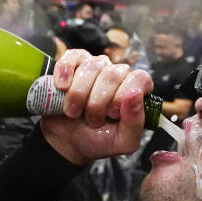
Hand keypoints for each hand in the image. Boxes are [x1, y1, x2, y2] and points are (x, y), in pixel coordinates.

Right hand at [40, 49, 153, 164]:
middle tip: (91, 119)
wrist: (67, 143)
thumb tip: (136, 94)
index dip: (124, 96)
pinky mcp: (72, 64)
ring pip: (92, 67)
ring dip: (79, 94)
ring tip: (74, 111)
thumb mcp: (122, 142)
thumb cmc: (97, 140)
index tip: (111, 114)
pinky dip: (65, 72)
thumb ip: (135, 122)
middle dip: (98, 102)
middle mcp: (116, 75)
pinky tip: (62, 87)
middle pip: (113, 74)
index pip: (139, 78)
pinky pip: (71, 58)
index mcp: (133, 90)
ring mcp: (94, 67)